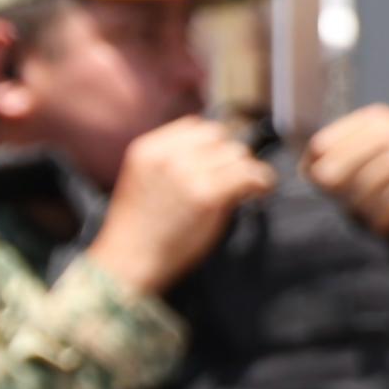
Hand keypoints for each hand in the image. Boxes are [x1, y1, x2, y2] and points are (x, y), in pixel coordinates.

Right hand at [86, 115, 276, 299]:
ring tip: (244, 189)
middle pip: (219, 136)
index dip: (212, 144)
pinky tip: (257, 194)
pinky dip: (261, 182)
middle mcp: (167, 156)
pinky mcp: (208, 195)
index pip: (195, 126)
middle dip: (228, 156)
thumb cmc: (138, 230)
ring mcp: (188, 174)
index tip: (217, 162)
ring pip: (238, 154)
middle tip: (231, 178)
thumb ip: (170, 161)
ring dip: (245, 170)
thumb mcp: (143, 180)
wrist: (127, 263)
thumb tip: (216, 152)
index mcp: (148, 149)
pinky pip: (251, 174)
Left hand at [304, 104, 388, 283]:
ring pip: (351, 197)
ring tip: (381, 212)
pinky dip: (379, 224)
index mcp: (375, 120)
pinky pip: (374, 213)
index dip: (315, 173)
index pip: (319, 147)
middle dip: (337, 196)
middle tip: (357, 204)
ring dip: (362, 213)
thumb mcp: (385, 147)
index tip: (330, 189)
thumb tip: (300, 168)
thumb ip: (345, 150)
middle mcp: (388, 134)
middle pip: (328, 175)